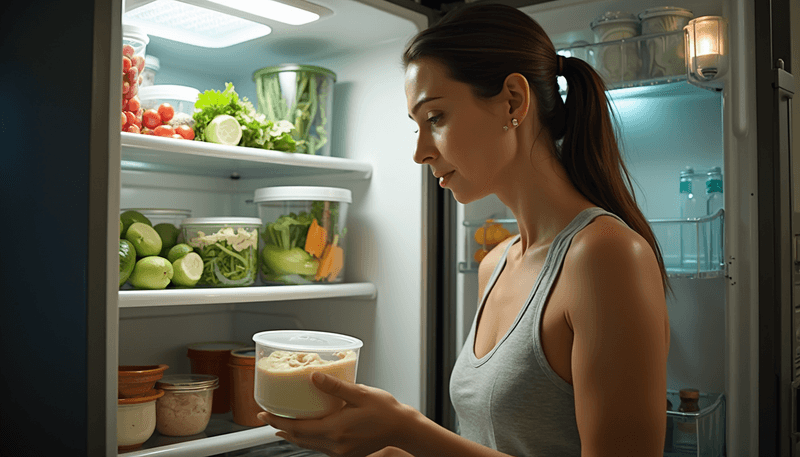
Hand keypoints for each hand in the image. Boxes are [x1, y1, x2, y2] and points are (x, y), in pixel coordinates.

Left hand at [258, 372, 411, 456]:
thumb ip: (335, 386)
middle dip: (280, 428)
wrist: (402, 428)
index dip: (278, 421)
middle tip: (266, 417)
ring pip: (308, 445)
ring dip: (292, 435)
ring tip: (280, 425)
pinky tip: (305, 432)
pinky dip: (307, 439)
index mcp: (336, 429)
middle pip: (299, 439)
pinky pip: (319, 447)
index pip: (298, 428)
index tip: (264, 414)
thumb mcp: (360, 393)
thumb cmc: (385, 410)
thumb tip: (314, 377)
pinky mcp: (345, 453)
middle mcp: (336, 444)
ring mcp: (340, 451)